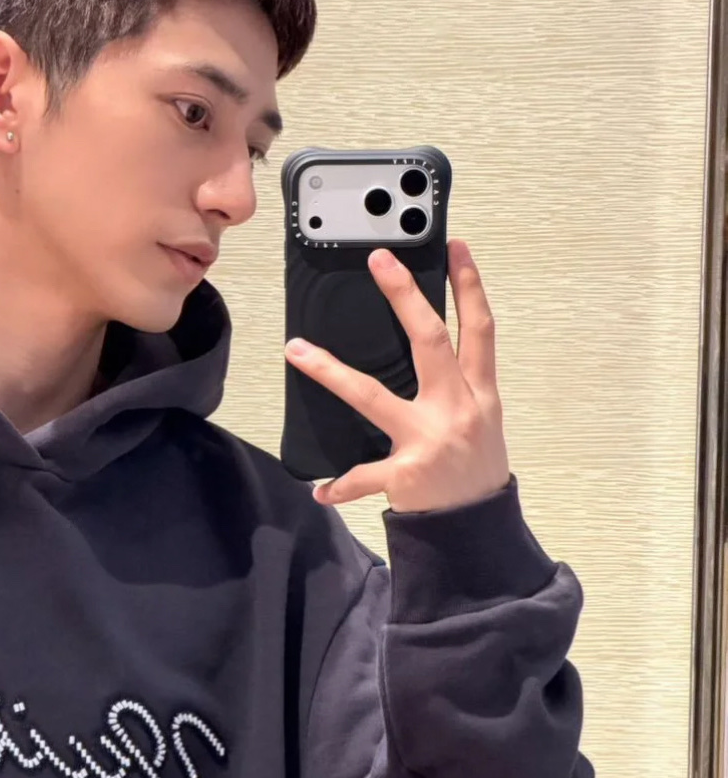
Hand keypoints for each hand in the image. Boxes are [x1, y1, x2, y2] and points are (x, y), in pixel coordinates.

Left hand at [284, 239, 510, 513]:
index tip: (455, 247)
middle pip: (430, 341)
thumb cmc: (477, 470)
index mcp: (479, 393)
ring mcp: (429, 440)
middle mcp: (457, 408)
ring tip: (296, 350)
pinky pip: (362, 477)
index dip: (469, 286)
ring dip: (330, 372)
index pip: (478, 329)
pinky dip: (340, 487)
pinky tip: (320, 490)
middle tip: (380, 260)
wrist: (478, 530)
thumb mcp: (482, 421)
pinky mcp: (406, 474)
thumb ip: (459, 386)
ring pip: (372, 396)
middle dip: (405, 296)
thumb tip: (431, 349)